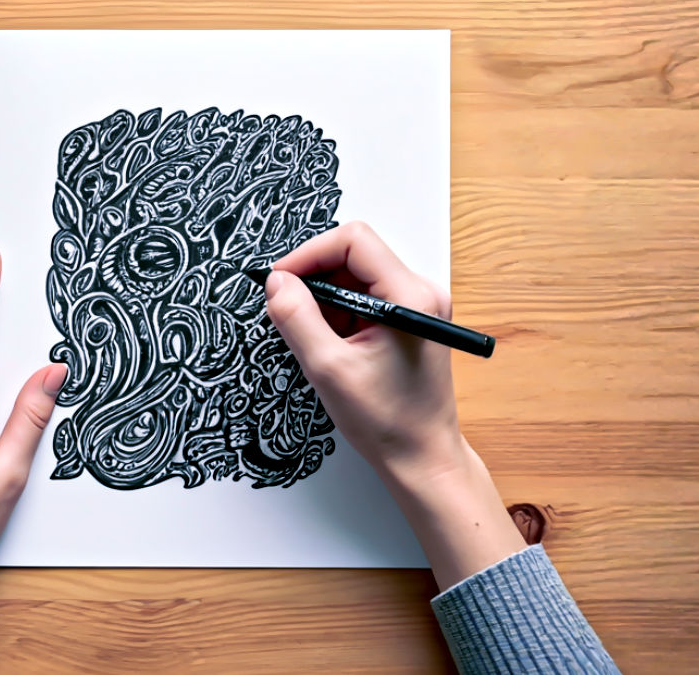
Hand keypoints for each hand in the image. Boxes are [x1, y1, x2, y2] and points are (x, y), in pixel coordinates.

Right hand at [265, 222, 524, 589]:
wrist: (422, 458)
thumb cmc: (388, 422)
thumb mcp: (328, 369)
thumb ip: (297, 318)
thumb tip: (276, 283)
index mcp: (409, 297)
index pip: (353, 241)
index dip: (308, 255)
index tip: (280, 281)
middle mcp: (419, 293)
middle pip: (354, 255)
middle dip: (314, 278)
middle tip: (286, 311)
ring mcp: (416, 306)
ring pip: (355, 277)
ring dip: (324, 300)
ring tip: (315, 341)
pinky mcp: (408, 321)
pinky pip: (364, 299)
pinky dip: (338, 315)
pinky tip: (332, 348)